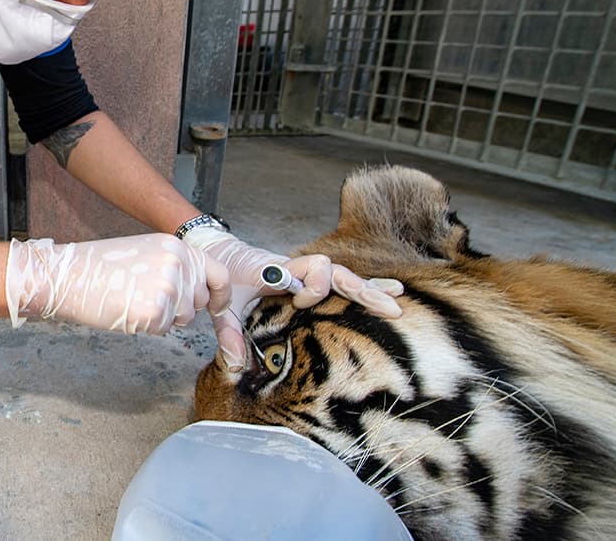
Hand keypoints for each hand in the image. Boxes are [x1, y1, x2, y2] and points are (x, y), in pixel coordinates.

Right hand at [5, 234, 230, 334]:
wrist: (70, 275)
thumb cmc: (101, 266)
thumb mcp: (147, 252)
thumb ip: (175, 266)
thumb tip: (197, 289)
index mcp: (177, 247)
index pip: (218, 274)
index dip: (220, 295)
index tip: (217, 307)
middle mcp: (178, 264)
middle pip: (199, 301)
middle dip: (181, 308)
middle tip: (146, 297)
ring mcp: (169, 288)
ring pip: (182, 319)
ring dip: (163, 318)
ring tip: (133, 300)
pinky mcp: (156, 311)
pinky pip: (163, 329)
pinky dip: (147, 326)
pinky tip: (127, 310)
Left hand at [181, 226, 402, 371]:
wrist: (218, 249)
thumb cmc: (224, 272)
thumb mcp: (223, 303)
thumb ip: (228, 332)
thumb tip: (234, 366)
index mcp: (278, 269)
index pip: (311, 268)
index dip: (313, 287)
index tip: (298, 303)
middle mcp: (296, 268)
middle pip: (337, 272)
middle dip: (363, 291)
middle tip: (389, 309)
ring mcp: (303, 273)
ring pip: (342, 276)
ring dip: (367, 289)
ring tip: (396, 301)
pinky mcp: (306, 278)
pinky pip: (337, 281)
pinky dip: (361, 286)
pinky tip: (385, 292)